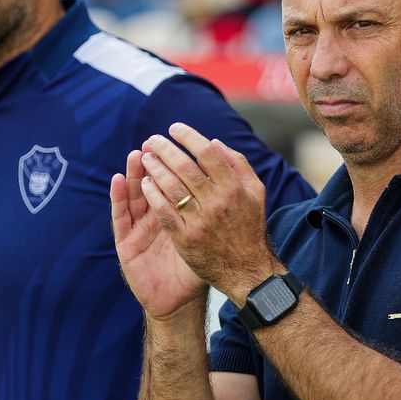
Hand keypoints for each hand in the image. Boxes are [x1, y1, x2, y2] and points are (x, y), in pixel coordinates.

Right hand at [111, 149, 206, 320]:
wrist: (179, 302)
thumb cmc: (198, 268)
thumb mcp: (211, 235)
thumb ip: (217, 209)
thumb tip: (230, 179)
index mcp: (175, 212)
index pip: (172, 180)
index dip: (173, 160)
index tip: (177, 138)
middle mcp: (154, 217)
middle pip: (150, 182)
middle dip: (152, 161)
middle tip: (153, 142)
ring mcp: (138, 229)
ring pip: (132, 194)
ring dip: (132, 173)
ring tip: (135, 154)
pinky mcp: (125, 243)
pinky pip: (120, 217)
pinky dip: (117, 197)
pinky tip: (117, 180)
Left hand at [139, 123, 276, 303]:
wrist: (247, 271)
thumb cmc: (249, 227)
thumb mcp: (255, 192)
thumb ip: (237, 164)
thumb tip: (214, 142)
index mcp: (234, 187)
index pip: (207, 153)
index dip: (188, 136)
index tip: (174, 128)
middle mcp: (217, 202)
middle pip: (184, 167)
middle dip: (164, 149)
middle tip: (152, 139)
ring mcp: (199, 222)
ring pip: (171, 187)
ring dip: (154, 169)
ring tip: (145, 157)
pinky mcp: (185, 239)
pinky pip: (164, 212)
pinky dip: (153, 195)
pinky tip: (145, 184)